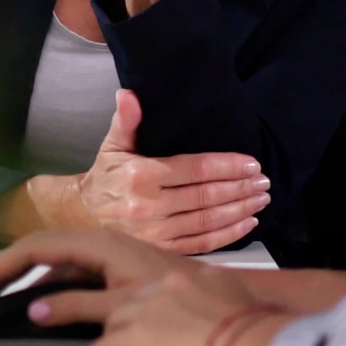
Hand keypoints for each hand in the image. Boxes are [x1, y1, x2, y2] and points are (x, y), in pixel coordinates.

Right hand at [0, 226, 187, 315]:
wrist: (240, 329)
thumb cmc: (184, 316)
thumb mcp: (125, 310)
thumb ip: (78, 308)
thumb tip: (34, 310)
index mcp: (105, 245)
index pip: (38, 246)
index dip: (2, 267)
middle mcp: (110, 249)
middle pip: (47, 254)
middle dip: (11, 272)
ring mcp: (120, 266)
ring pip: (67, 270)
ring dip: (35, 285)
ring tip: (5, 306)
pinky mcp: (132, 285)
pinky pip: (87, 285)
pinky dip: (63, 296)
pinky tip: (50, 316)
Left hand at [0, 229, 278, 345]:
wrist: (259, 337)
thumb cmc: (239, 315)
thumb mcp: (196, 288)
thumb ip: (161, 289)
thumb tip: (146, 304)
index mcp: (150, 259)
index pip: (85, 242)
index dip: (45, 251)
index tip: (21, 265)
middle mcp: (140, 273)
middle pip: (67, 256)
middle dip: (19, 268)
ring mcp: (138, 302)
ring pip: (80, 303)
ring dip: (52, 309)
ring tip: (26, 315)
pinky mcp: (140, 335)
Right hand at [41, 90, 266, 254]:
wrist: (81, 217)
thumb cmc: (105, 178)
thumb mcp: (112, 146)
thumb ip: (126, 120)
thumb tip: (129, 94)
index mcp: (141, 175)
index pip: (195, 169)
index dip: (227, 166)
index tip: (252, 164)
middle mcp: (149, 206)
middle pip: (207, 196)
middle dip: (240, 188)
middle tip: (264, 182)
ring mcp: (156, 233)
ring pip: (209, 221)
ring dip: (240, 210)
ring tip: (261, 199)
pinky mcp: (161, 252)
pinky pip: (203, 244)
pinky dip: (229, 234)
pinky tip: (248, 223)